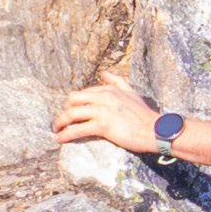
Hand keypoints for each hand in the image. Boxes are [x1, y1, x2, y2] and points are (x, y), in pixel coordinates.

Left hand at [54, 85, 171, 153]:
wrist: (154, 130)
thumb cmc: (144, 115)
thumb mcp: (131, 92)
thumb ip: (116, 80)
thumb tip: (103, 72)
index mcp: (108, 90)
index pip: (83, 93)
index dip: (73, 103)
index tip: (70, 112)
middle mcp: (103, 97)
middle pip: (73, 99)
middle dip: (63, 110)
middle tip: (61, 121)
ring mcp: (102, 111)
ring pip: (72, 114)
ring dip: (60, 122)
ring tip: (56, 130)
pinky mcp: (102, 125)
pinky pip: (78, 129)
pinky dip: (66, 135)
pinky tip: (60, 139)